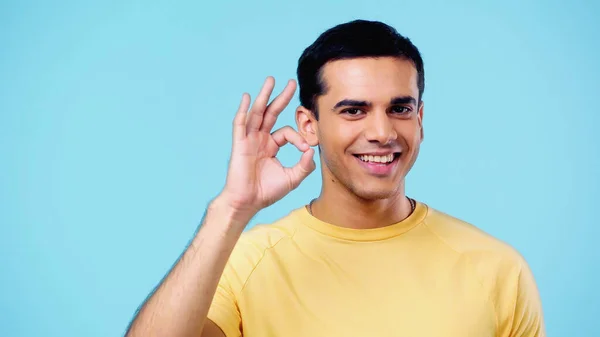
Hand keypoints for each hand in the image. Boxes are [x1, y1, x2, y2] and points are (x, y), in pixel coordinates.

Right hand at [220, 77, 315, 218]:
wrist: (248, 202)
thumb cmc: (267, 192)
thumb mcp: (292, 177)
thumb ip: (304, 165)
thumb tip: (312, 150)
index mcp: (270, 146)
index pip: (286, 132)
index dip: (298, 138)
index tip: (305, 149)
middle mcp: (259, 139)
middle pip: (271, 113)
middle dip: (281, 98)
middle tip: (291, 82)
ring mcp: (249, 140)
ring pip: (257, 113)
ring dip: (264, 96)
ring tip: (271, 80)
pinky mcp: (240, 144)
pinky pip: (241, 124)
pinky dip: (244, 110)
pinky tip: (248, 97)